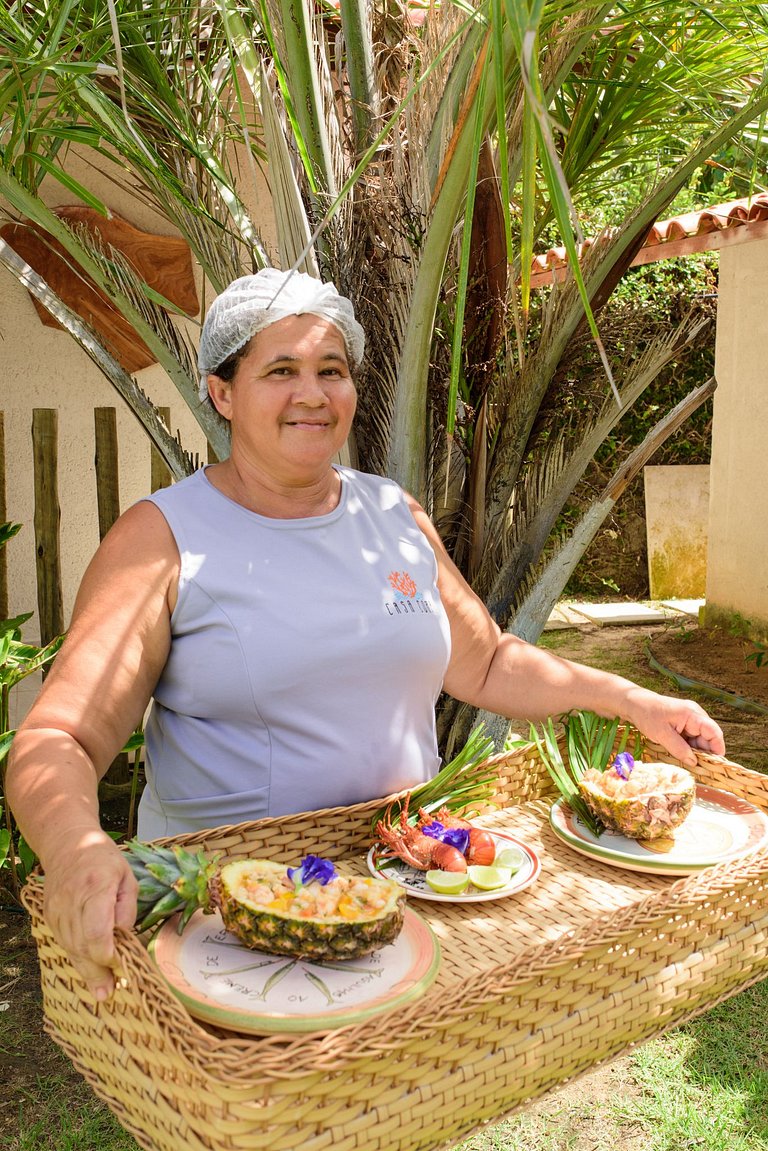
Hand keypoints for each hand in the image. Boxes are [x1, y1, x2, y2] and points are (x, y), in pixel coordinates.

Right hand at [41, 832, 137, 1002]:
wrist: (66, 845)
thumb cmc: (103, 858)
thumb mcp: (127, 876)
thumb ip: (127, 907)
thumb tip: (125, 936)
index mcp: (95, 887)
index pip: (96, 931)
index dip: (107, 953)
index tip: (120, 964)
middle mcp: (72, 901)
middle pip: (82, 945)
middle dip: (97, 971)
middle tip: (109, 993)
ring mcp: (57, 910)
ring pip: (71, 948)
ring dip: (86, 970)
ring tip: (101, 990)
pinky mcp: (50, 916)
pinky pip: (64, 942)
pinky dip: (77, 956)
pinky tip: (89, 969)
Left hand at [624, 687, 725, 766]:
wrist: (634, 703)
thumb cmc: (647, 715)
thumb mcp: (662, 734)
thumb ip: (679, 749)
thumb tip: (694, 762)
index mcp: (692, 714)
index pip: (714, 732)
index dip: (717, 748)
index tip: (715, 765)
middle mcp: (695, 715)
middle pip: (708, 737)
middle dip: (704, 752)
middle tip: (698, 768)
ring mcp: (689, 719)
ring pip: (699, 739)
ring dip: (695, 751)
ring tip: (687, 763)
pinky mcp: (683, 724)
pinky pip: (691, 738)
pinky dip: (688, 747)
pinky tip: (682, 755)